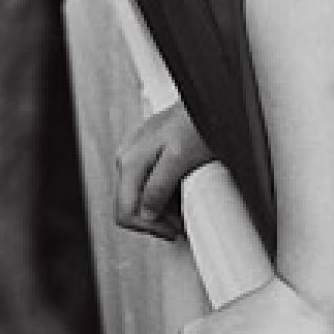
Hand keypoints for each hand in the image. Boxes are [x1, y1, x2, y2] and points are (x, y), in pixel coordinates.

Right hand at [112, 102, 213, 239]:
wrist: (209, 101)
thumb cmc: (199, 123)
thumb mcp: (181, 159)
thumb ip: (159, 187)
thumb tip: (146, 212)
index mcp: (131, 161)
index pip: (124, 211)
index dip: (149, 228)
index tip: (172, 231)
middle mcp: (126, 157)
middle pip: (128, 206)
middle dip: (154, 221)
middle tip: (179, 224)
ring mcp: (134, 154)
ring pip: (136, 197)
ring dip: (159, 210)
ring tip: (182, 209)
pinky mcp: (145, 153)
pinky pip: (144, 184)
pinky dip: (161, 195)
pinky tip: (178, 193)